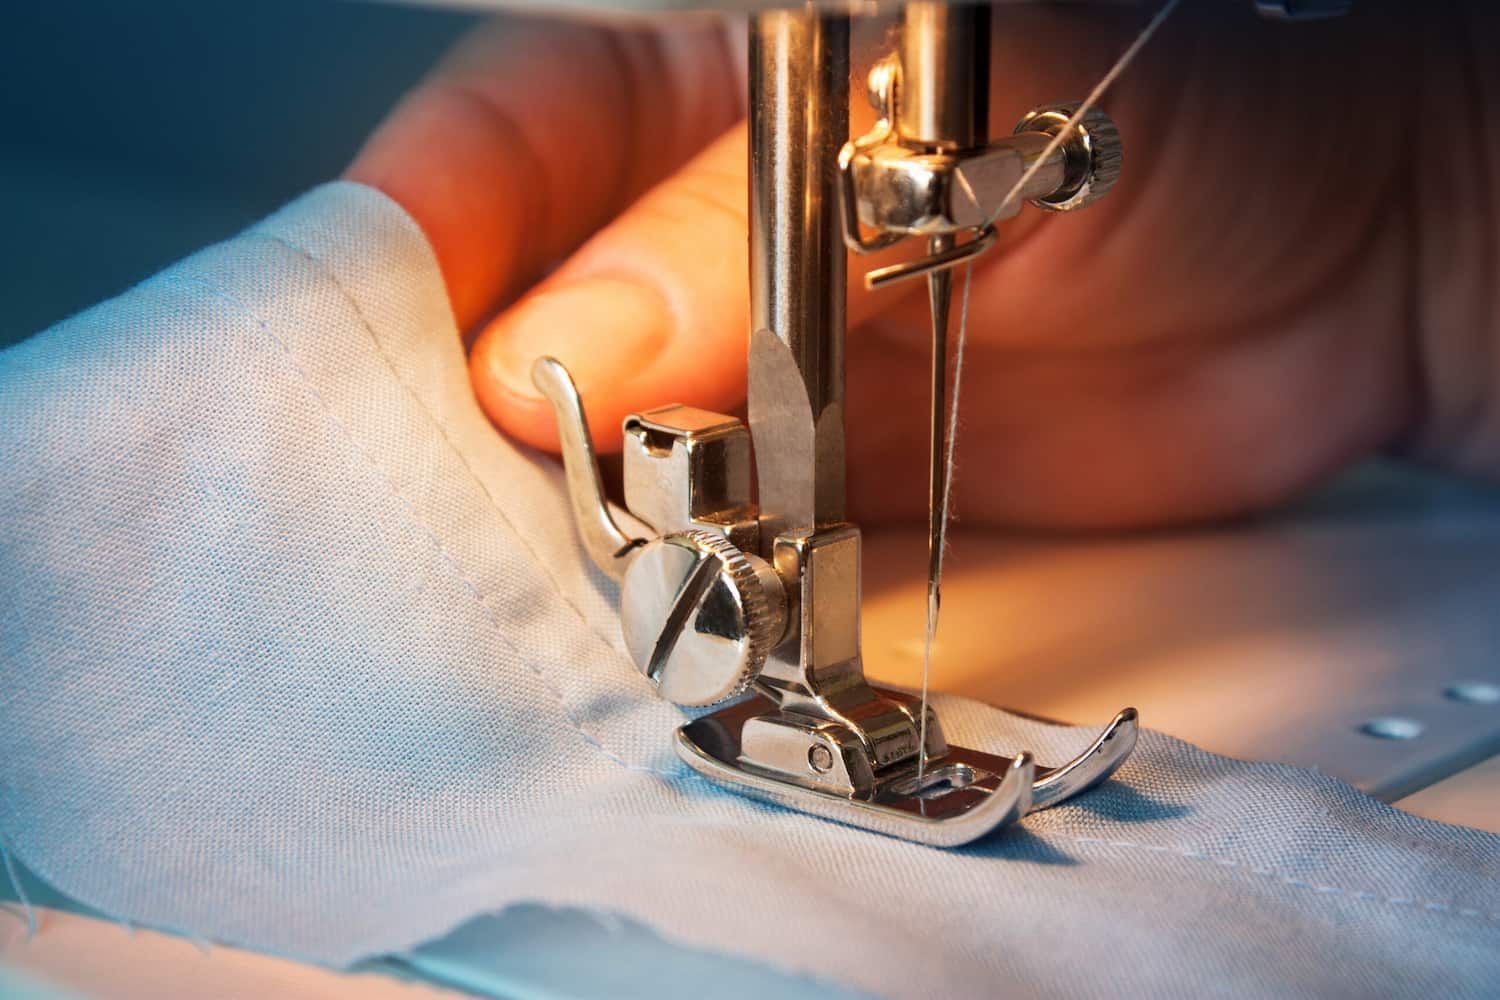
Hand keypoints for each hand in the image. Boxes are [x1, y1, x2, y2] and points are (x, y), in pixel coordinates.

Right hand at [347, 2, 1497, 528]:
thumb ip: (743, 229)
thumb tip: (569, 345)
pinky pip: (710, 544)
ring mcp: (759, 379)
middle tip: (452, 480)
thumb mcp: (940, 127)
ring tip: (562, 553)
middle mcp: (709, 244)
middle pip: (520, 318)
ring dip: (571, 515)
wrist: (1332, 283)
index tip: (380, 332)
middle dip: (473, 406)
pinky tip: (665, 602)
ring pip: (601, 452)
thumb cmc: (1166, 136)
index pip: (510, 146)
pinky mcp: (820, 496)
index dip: (430, 232)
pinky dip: (679, 585)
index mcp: (707, 94)